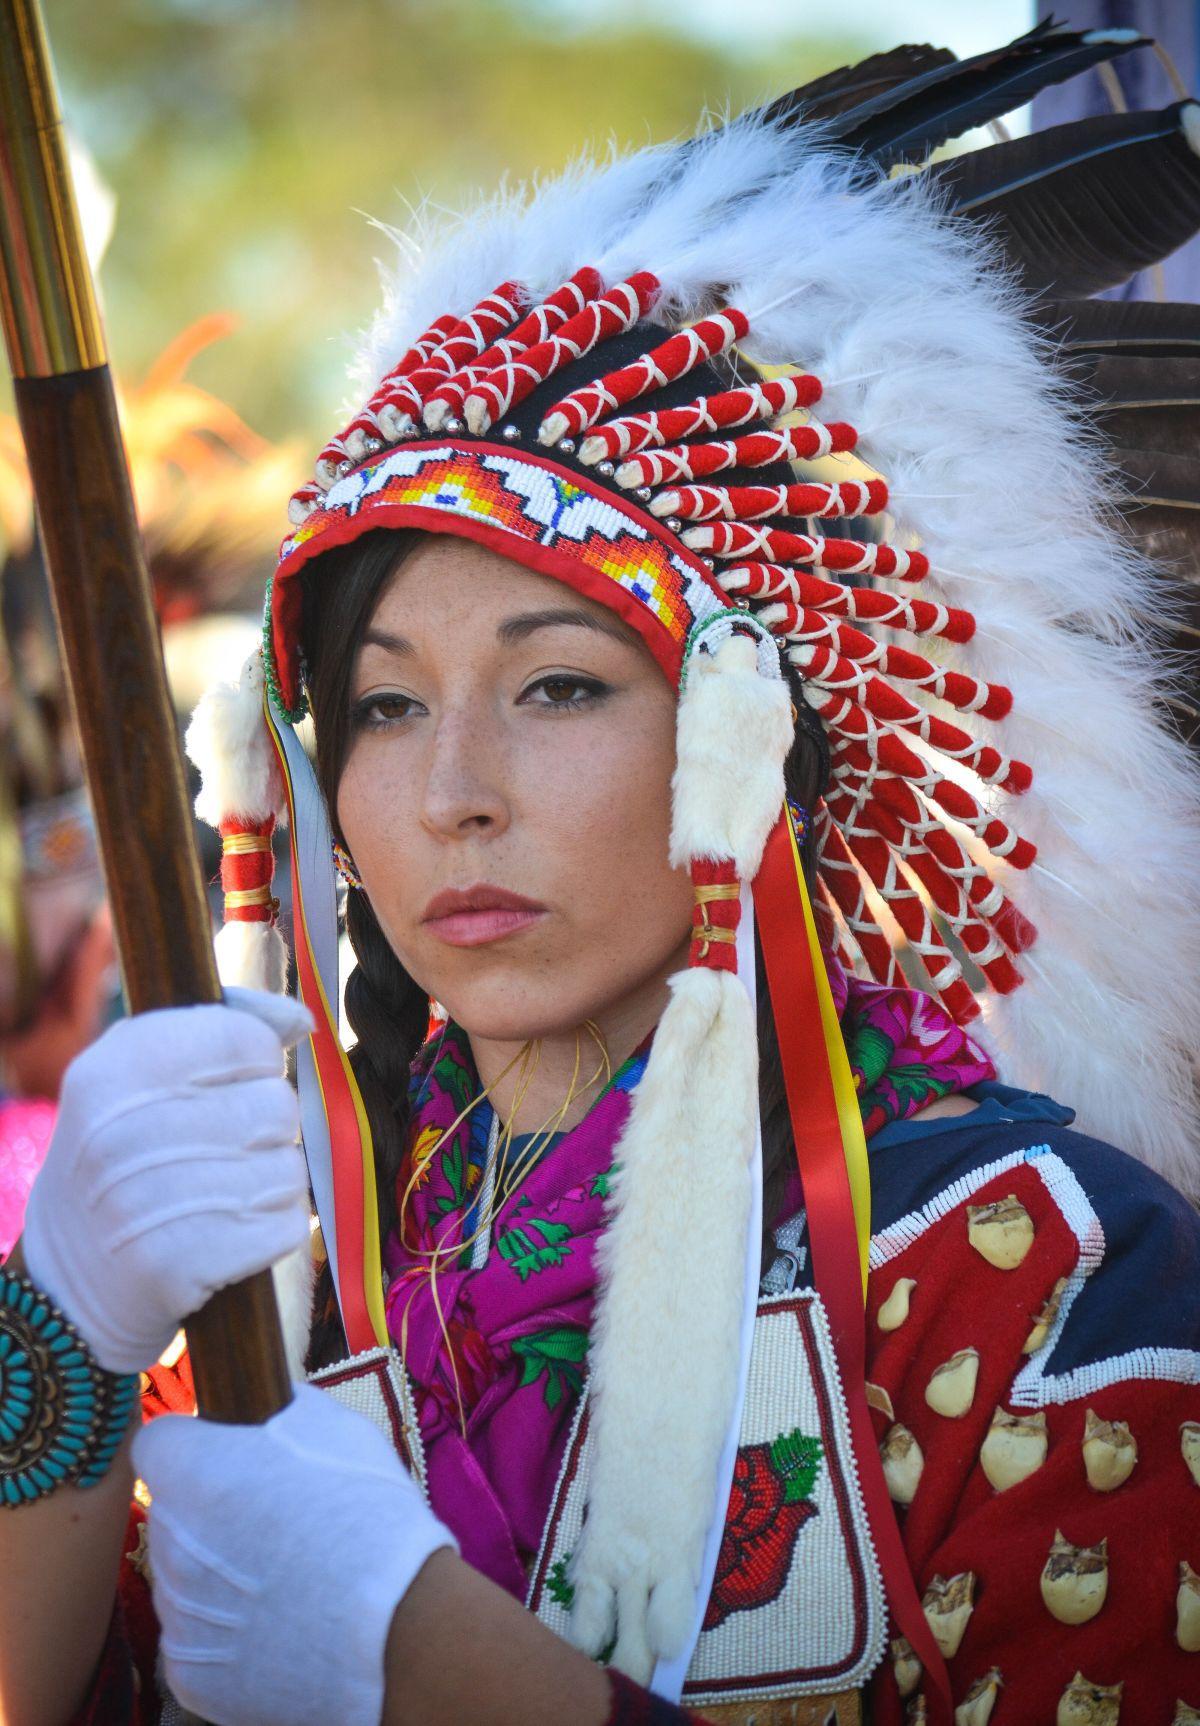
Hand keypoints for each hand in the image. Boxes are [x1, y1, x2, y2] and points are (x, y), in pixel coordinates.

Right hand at [22, 987, 311, 1373]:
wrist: (70, 1283)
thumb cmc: (123, 1160)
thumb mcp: (139, 1074)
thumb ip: (223, 1025)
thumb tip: (301, 1018)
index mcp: (114, 1066)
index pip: (245, 1038)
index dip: (256, 1064)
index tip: (225, 1089)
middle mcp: (126, 1130)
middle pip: (277, 1105)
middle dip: (265, 1130)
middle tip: (219, 1154)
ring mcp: (150, 1200)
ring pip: (289, 1167)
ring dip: (271, 1185)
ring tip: (220, 1197)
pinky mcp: (181, 1264)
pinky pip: (288, 1226)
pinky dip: (270, 1233)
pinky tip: (226, 1237)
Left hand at [133, 1382, 455, 1725]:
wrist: (391, 1625)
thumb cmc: (366, 1513)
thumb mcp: (333, 1427)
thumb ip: (278, 1410)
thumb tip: (259, 1406)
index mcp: (193, 1472)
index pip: (158, 1443)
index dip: (194, 1446)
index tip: (227, 1457)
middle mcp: (169, 1541)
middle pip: (173, 1514)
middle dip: (208, 1512)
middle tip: (270, 1521)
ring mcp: (175, 1613)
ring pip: (183, 1576)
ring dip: (216, 1571)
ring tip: (284, 1578)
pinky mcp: (188, 1674)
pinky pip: (195, 1637)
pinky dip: (226, 1631)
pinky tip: (276, 1624)